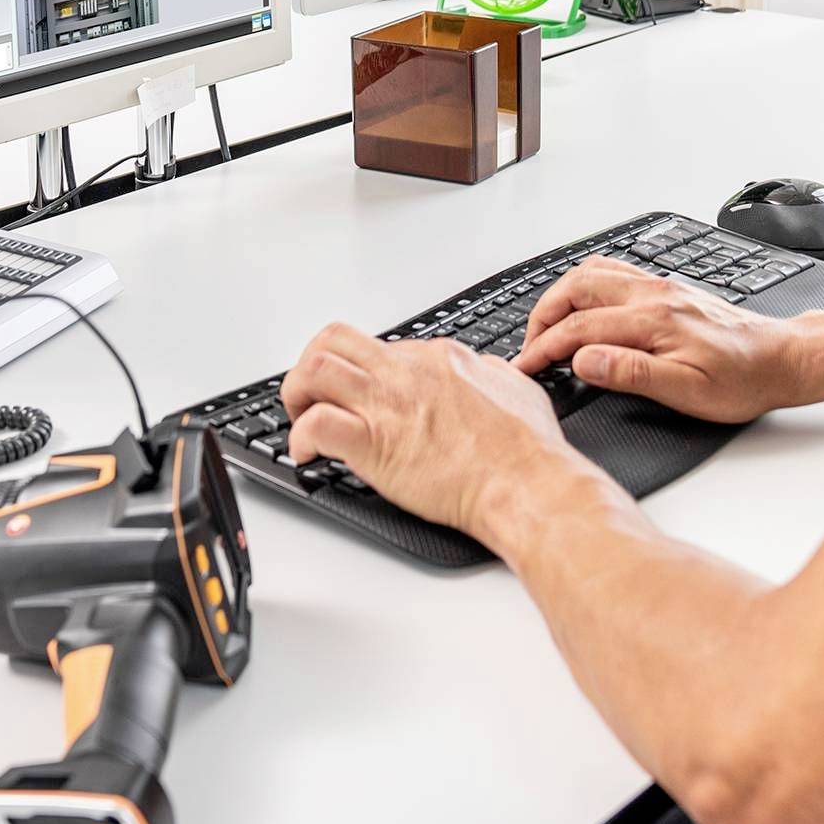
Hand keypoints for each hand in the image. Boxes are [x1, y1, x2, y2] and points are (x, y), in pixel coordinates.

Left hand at [281, 323, 580, 536]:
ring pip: (314, 368)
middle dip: (313, 364)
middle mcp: (405, 373)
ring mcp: (386, 404)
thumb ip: (493, 373)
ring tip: (300, 418)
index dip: (363, 373)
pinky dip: (301, 439)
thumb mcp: (517, 387)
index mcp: (438, 358)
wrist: (525, 484)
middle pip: (334, 339)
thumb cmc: (526, 448)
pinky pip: (316, 425)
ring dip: (297, 393)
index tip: (361, 396)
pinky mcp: (371, 443)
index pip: (381, 348)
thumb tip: (486, 369)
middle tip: (314, 396)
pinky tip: (307, 454)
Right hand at [514, 256, 809, 423]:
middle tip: (530, 347)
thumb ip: (631, 372)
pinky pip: (613, 272)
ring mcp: (660, 286)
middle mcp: (653, 294)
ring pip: (592, 274)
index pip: (580, 328)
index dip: (544, 348)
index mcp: (654, 319)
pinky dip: (584, 285)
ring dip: (560, 296)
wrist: (782, 359)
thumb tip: (584, 359)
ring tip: (547, 327)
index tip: (526, 368)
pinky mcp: (667, 288)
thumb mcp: (688, 391)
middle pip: (576, 288)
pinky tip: (581, 304)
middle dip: (543, 316)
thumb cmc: (743, 380)